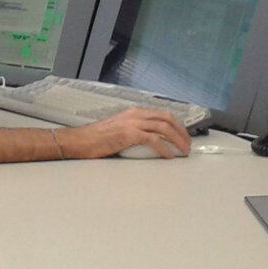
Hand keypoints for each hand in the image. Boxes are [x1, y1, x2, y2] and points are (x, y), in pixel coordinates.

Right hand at [60, 108, 192, 159]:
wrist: (80, 141)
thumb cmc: (96, 139)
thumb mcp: (119, 130)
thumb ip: (135, 131)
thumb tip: (150, 142)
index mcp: (133, 112)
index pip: (162, 114)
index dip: (176, 124)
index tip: (183, 135)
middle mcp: (135, 115)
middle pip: (167, 118)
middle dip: (182, 131)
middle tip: (187, 144)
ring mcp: (132, 123)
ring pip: (164, 127)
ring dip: (177, 139)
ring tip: (183, 151)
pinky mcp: (129, 134)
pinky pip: (154, 140)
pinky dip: (165, 148)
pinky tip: (169, 156)